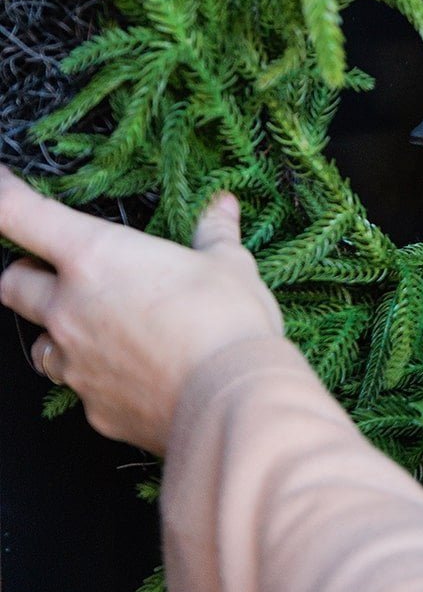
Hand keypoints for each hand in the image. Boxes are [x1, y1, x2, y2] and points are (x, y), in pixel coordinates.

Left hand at [0, 168, 282, 453]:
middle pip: (12, 283)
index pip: (19, 215)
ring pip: (39, 343)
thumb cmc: (226, 324)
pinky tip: (135, 374)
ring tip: (100, 328)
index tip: (2, 183)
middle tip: (62, 269)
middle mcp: (70, 309)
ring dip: (57, 331)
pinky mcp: (92, 409)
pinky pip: (80, 388)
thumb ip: (215, 234)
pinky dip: (97, 377)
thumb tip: (222, 207)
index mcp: (95, 257)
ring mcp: (75, 364)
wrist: (231, 403)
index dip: (1, 193)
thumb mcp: (229, 266)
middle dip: (28, 272)